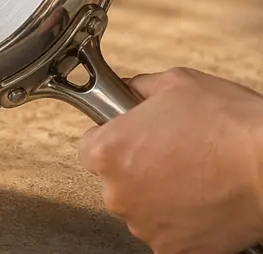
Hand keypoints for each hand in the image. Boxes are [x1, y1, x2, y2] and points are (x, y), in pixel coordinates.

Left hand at [78, 68, 262, 252]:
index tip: (134, 135)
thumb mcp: (176, 83)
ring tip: (196, 176)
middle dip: (138, 167)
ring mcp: (144, 225)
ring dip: (159, 194)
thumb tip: (128, 91)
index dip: (114, 137)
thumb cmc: (229, 126)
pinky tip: (203, 200)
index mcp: (108, 152)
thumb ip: (138, 88)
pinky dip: (181, 221)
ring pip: (141, 207)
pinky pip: (167, 232)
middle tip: (174, 153)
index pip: (90, 147)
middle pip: (115, 180)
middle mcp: (117, 193)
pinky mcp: (172, 249)